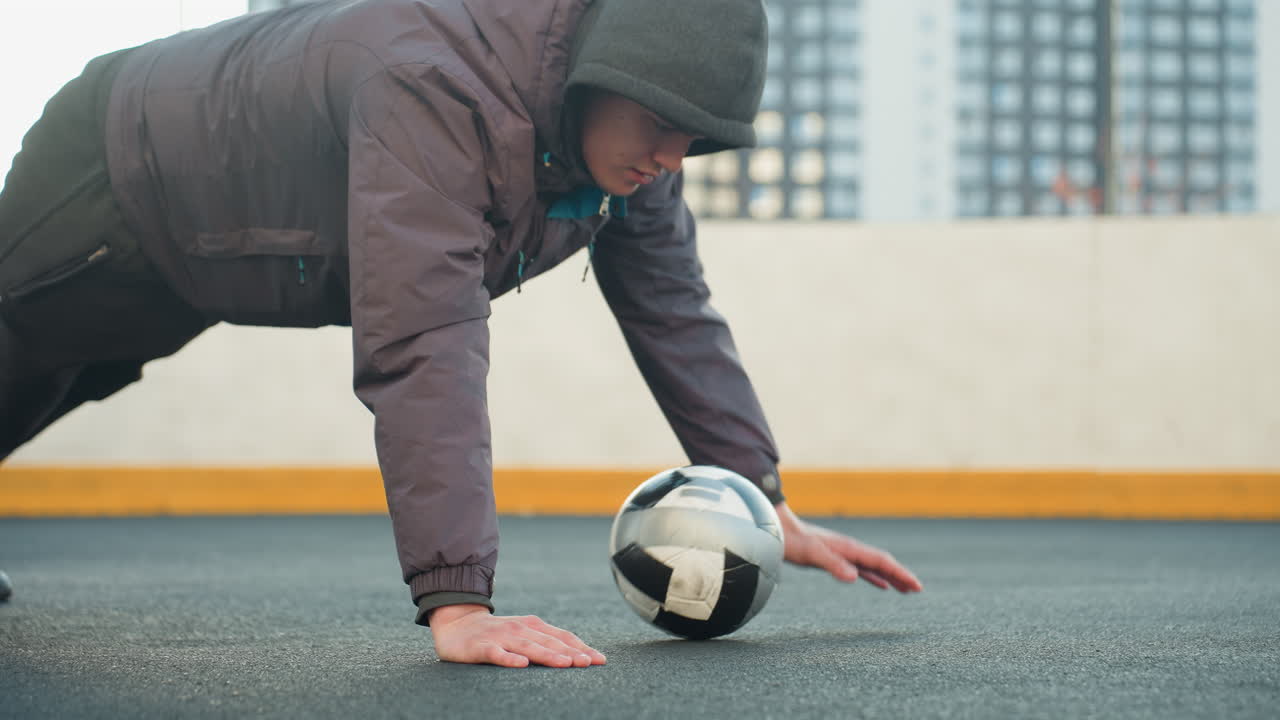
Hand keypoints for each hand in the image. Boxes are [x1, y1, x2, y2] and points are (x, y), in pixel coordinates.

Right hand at [428, 604, 607, 667]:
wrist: (456, 623)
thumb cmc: (497, 634)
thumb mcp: (523, 634)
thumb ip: (545, 642)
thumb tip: (576, 655)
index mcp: (533, 626)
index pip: (562, 637)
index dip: (581, 647)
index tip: (600, 660)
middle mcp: (520, 629)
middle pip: (549, 642)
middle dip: (571, 653)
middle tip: (589, 664)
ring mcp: (501, 637)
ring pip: (528, 647)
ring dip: (548, 655)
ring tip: (566, 663)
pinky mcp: (481, 647)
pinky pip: (496, 654)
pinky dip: (509, 659)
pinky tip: (521, 665)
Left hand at [775, 502, 923, 592]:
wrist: (777, 529)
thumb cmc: (794, 541)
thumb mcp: (812, 555)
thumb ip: (833, 565)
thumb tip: (854, 578)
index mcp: (849, 548)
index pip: (881, 561)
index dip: (900, 573)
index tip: (916, 586)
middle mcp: (849, 549)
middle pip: (881, 563)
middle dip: (900, 575)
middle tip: (917, 590)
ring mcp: (843, 553)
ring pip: (873, 567)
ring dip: (890, 577)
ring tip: (905, 589)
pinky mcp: (834, 558)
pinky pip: (862, 569)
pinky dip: (874, 577)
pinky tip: (879, 584)